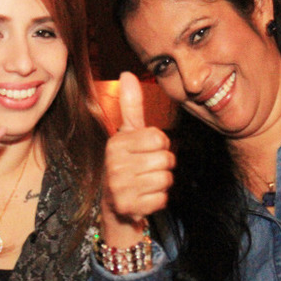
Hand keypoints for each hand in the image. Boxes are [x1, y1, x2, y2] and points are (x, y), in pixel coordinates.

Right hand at [102, 72, 174, 244]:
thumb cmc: (127, 163)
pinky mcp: (128, 207)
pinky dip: (158, 200)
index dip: (161, 145)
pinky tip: (145, 198)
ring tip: (146, 183)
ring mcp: (120, 188)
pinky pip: (162, 199)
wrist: (115, 204)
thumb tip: (127, 73)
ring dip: (162, 183)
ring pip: (166, 180)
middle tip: (148, 170)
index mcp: (116, 143)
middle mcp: (114, 165)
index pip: (160, 138)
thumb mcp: (128, 134)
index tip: (147, 151)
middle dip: (163, 166)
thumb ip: (131, 105)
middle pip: (166, 160)